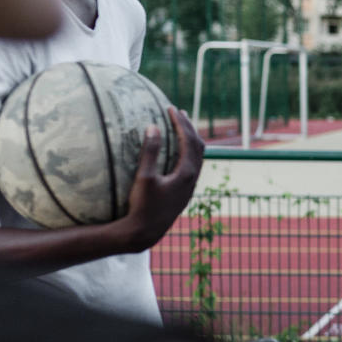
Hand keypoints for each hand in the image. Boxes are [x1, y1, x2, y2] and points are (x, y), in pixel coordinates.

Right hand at [121, 107, 204, 251]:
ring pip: (197, 157)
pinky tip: (176, 150)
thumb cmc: (143, 206)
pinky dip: (187, 151)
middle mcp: (193, 178)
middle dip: (189, 127)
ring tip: (180, 126)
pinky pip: (191, 165)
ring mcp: (190, 186)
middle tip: (178, 112)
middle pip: (198, 146)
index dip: (181, 122)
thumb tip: (153, 127)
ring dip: (190, 139)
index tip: (171, 108)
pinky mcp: (184, 192)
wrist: (146, 233)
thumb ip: (150, 152)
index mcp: (187, 173)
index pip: (189, 141)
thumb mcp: (144, 178)